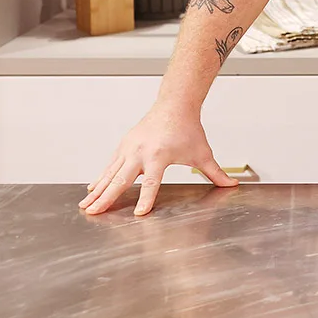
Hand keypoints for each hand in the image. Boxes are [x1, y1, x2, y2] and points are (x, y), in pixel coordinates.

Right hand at [79, 102, 236, 216]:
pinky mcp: (124, 145)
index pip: (153, 181)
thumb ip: (215, 172)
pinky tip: (92, 190)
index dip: (146, 198)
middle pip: (122, 179)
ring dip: (97, 191)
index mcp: (160, 154)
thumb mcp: (202, 152)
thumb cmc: (188, 129)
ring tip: (86, 207)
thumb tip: (232, 185)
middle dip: (107, 197)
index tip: (139, 213)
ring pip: (110, 173)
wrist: (175, 104)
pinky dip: (100, 178)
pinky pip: (110, 165)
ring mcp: (130, 147)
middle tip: (94, 213)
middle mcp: (141, 151)